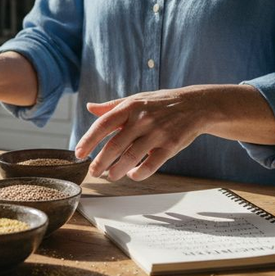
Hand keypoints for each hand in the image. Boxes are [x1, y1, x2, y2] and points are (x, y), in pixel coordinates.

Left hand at [74, 87, 210, 180]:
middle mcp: (142, 119)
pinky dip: (139, 173)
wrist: (195, 105)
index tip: (78, 153)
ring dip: (117, 170)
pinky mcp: (171, 146)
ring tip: (111, 176)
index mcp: (130, 106)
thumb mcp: (136, 99)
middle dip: (100, 162)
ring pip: (131, 157)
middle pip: (115, 145)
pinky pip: (151, 164)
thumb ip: (112, 106)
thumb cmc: (161, 103)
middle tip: (93, 172)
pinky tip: (132, 174)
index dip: (89, 140)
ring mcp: (157, 133)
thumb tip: (90, 108)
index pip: (103, 124)